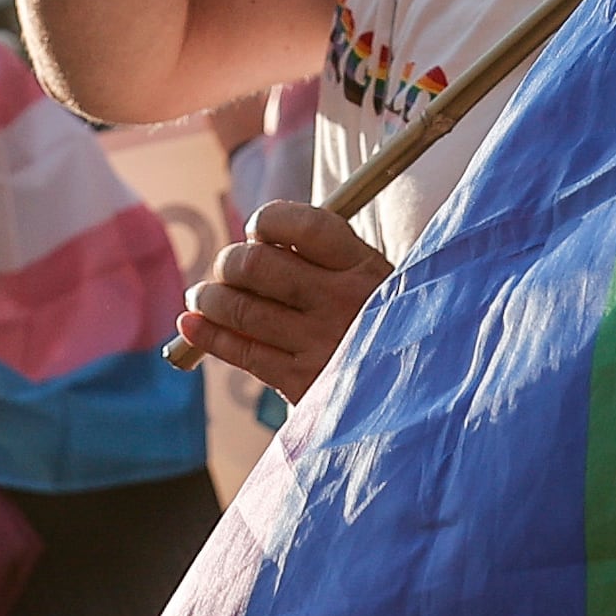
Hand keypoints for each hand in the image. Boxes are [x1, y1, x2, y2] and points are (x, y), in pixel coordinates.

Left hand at [173, 199, 390, 395]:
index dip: (266, 221)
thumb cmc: (391, 329)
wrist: (424, 394)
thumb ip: (328, 261)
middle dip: (229, 262)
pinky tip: (192, 325)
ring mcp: (320, 344)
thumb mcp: (379, 284)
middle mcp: (341, 301)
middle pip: (257, 265)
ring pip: (241, 310)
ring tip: (201, 296)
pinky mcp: (303, 383)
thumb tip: (257, 244)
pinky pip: (242, 353)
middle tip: (225, 268)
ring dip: (209, 298)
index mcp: (364, 266)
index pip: (301, 224)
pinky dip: (208, 335)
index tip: (257, 231)